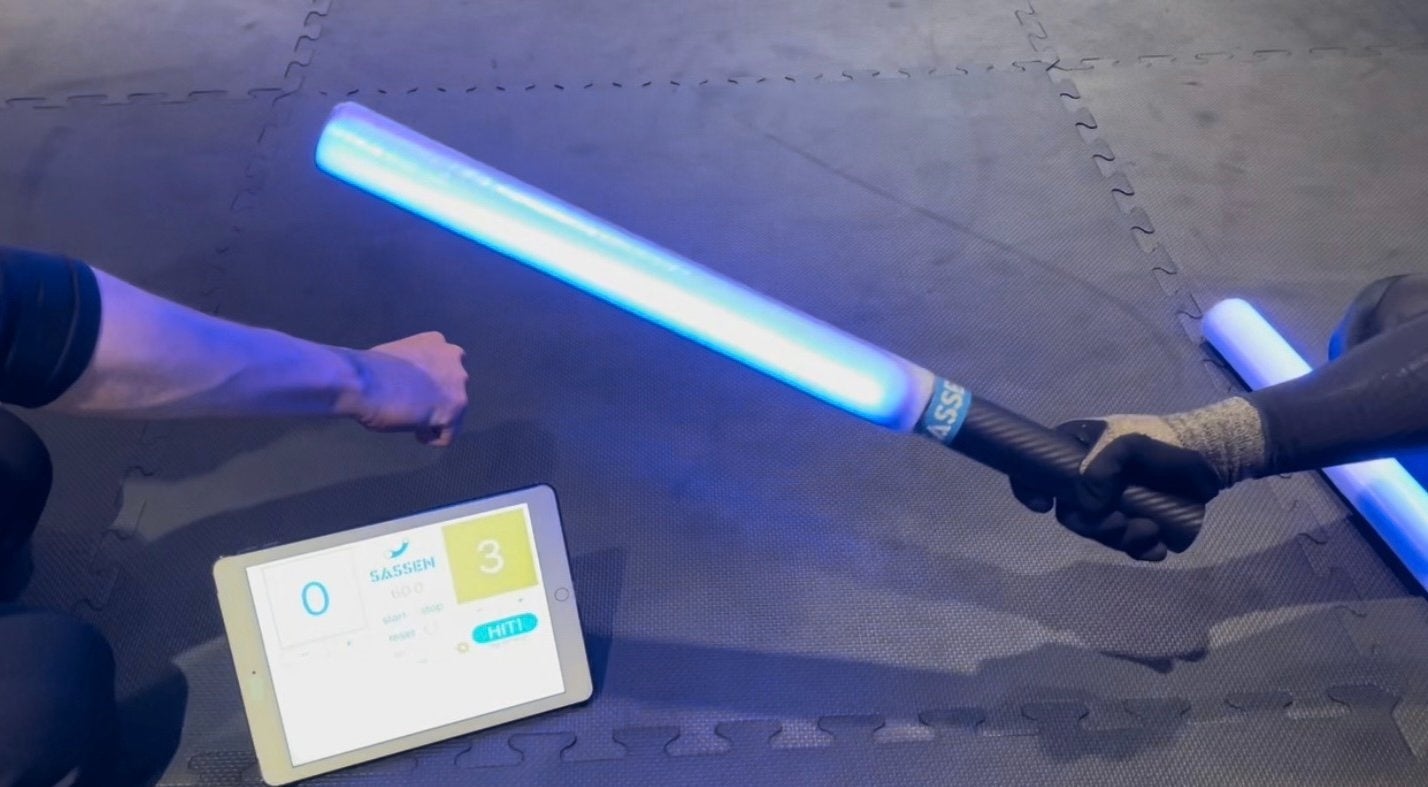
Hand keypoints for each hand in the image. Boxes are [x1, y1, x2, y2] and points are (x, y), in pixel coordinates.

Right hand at [346, 332, 468, 445]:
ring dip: (434, 419)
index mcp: (436, 342)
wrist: (362, 382)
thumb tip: (409, 381)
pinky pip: (448, 435)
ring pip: (454, 413)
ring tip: (410, 420)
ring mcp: (458, 385)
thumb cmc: (368, 370)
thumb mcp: (396, 357)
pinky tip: (415, 431)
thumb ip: (412, 367)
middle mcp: (454, 359)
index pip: (445, 367)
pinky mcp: (454, 409)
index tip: (412, 391)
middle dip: (436, 400)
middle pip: (453, 389)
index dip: (429, 383)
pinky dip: (430, 437)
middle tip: (412, 407)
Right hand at [1009, 418, 1221, 560]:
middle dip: (1093, 525)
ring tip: (1150, 530)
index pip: (1036, 468)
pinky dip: (1139, 550)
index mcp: (1078, 451)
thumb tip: (1086, 506)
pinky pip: (1126, 546)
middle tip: (1119, 522)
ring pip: (1098, 532)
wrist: (1213, 459)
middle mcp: (1088, 480)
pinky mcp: (1135, 521)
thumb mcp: (1133, 445)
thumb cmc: (1168, 445)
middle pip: (1069, 513)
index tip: (1044, 506)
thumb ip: (1105, 468)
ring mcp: (1111, 503)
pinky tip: (1156, 546)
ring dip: (1120, 538)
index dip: (1029, 488)